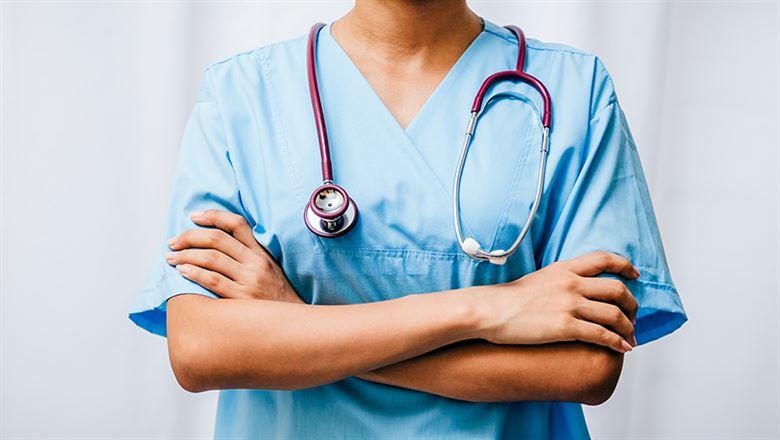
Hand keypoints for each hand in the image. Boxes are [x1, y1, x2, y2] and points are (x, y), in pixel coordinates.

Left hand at [165, 210, 302, 302]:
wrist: (293, 323)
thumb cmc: (276, 298)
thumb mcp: (270, 269)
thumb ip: (249, 256)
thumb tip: (217, 244)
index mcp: (261, 252)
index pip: (237, 223)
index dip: (213, 216)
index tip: (194, 216)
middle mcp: (256, 262)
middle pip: (217, 239)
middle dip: (190, 237)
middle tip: (172, 242)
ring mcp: (250, 280)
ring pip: (212, 258)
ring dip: (186, 255)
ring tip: (171, 258)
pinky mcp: (243, 298)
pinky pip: (213, 281)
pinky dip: (195, 273)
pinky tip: (182, 271)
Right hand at [475, 251, 638, 352]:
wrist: (490, 310)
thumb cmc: (509, 299)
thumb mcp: (539, 278)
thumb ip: (560, 280)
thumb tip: (575, 289)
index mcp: (564, 269)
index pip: (604, 258)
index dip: (624, 266)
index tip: (635, 275)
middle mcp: (571, 284)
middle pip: (617, 289)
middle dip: (632, 304)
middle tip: (633, 316)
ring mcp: (569, 305)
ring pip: (614, 314)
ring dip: (628, 327)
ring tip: (630, 338)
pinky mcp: (565, 327)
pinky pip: (602, 334)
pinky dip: (617, 342)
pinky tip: (622, 348)